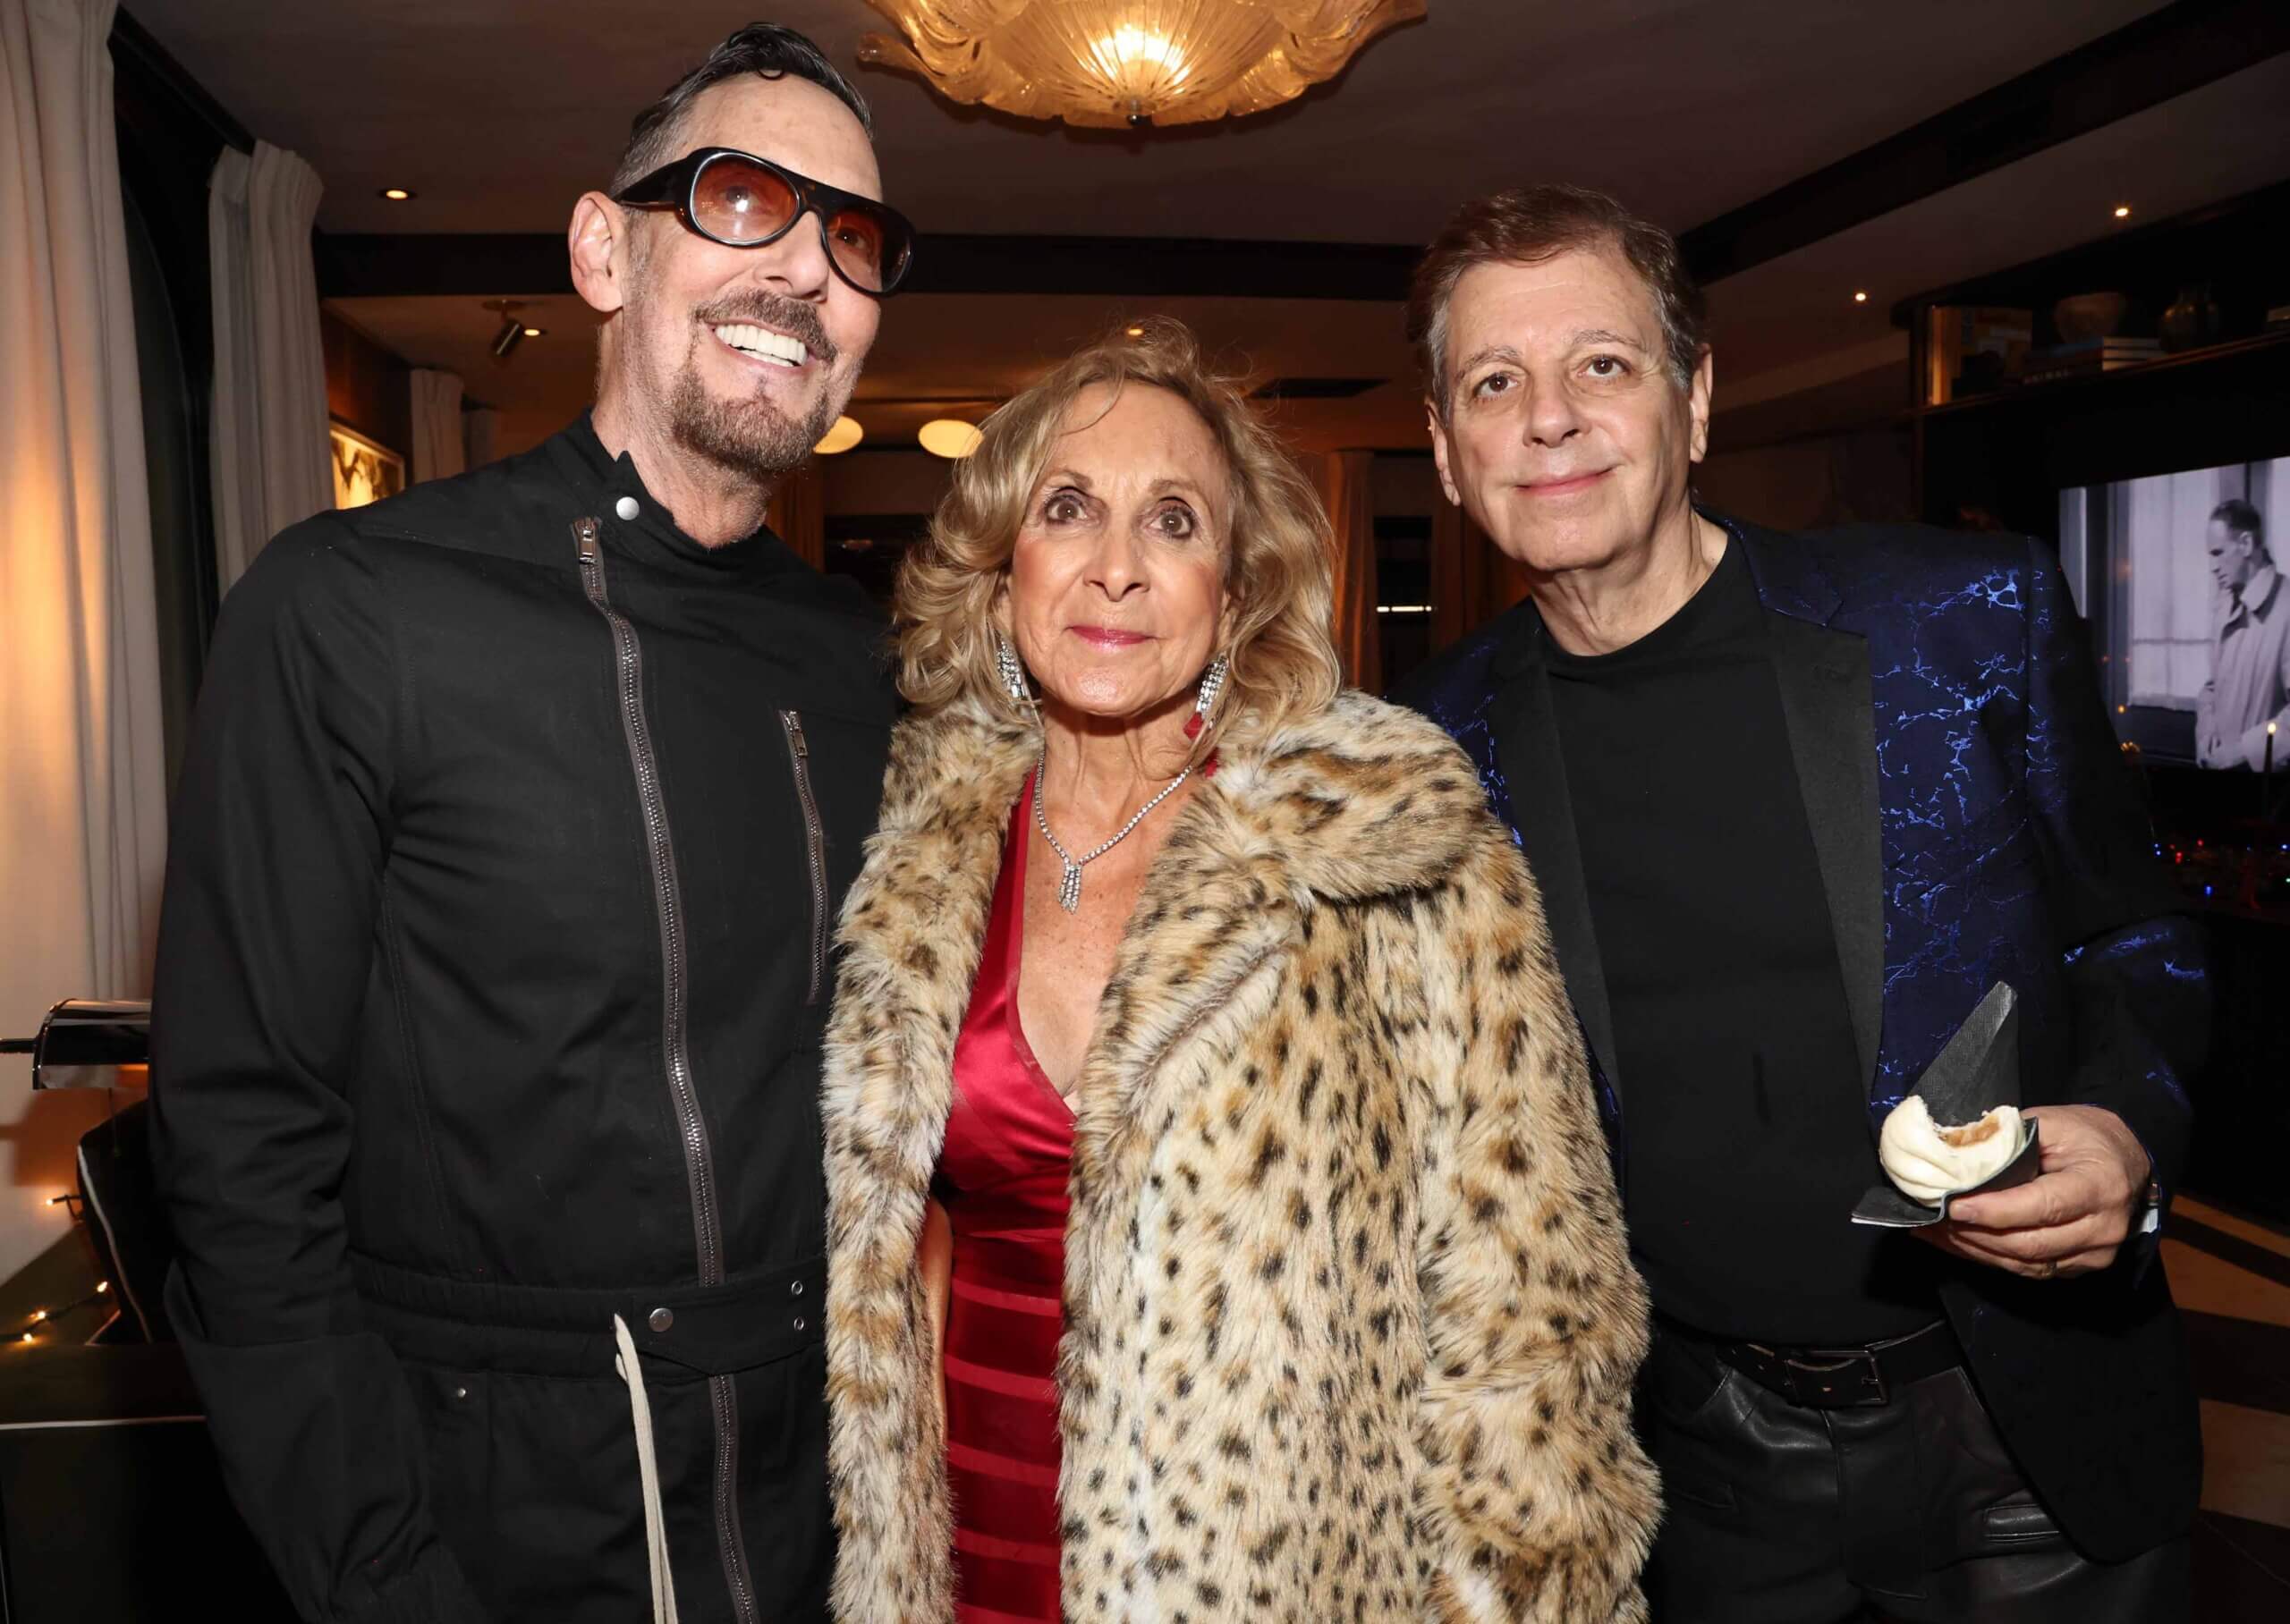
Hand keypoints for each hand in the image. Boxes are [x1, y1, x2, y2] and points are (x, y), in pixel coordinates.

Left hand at [1919, 1105, 2150, 1278]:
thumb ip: (2009, 1139)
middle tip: (1934, 1220)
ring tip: (1936, 1232)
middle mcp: (2103, 1227)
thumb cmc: (2085, 1136)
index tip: (1955, 1206)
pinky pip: (2030, 1269)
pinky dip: (1990, 1258)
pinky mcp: (2082, 1266)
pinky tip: (1959, 1244)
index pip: (2043, 1205)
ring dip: (1976, 1250)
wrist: (2126, 1160)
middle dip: (1976, 1234)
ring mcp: (2096, 1253)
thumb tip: (1955, 1153)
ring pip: (2026, 1263)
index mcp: (2099, 1185)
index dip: (1995, 1210)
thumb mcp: (2052, 1123)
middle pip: (2031, 1243)